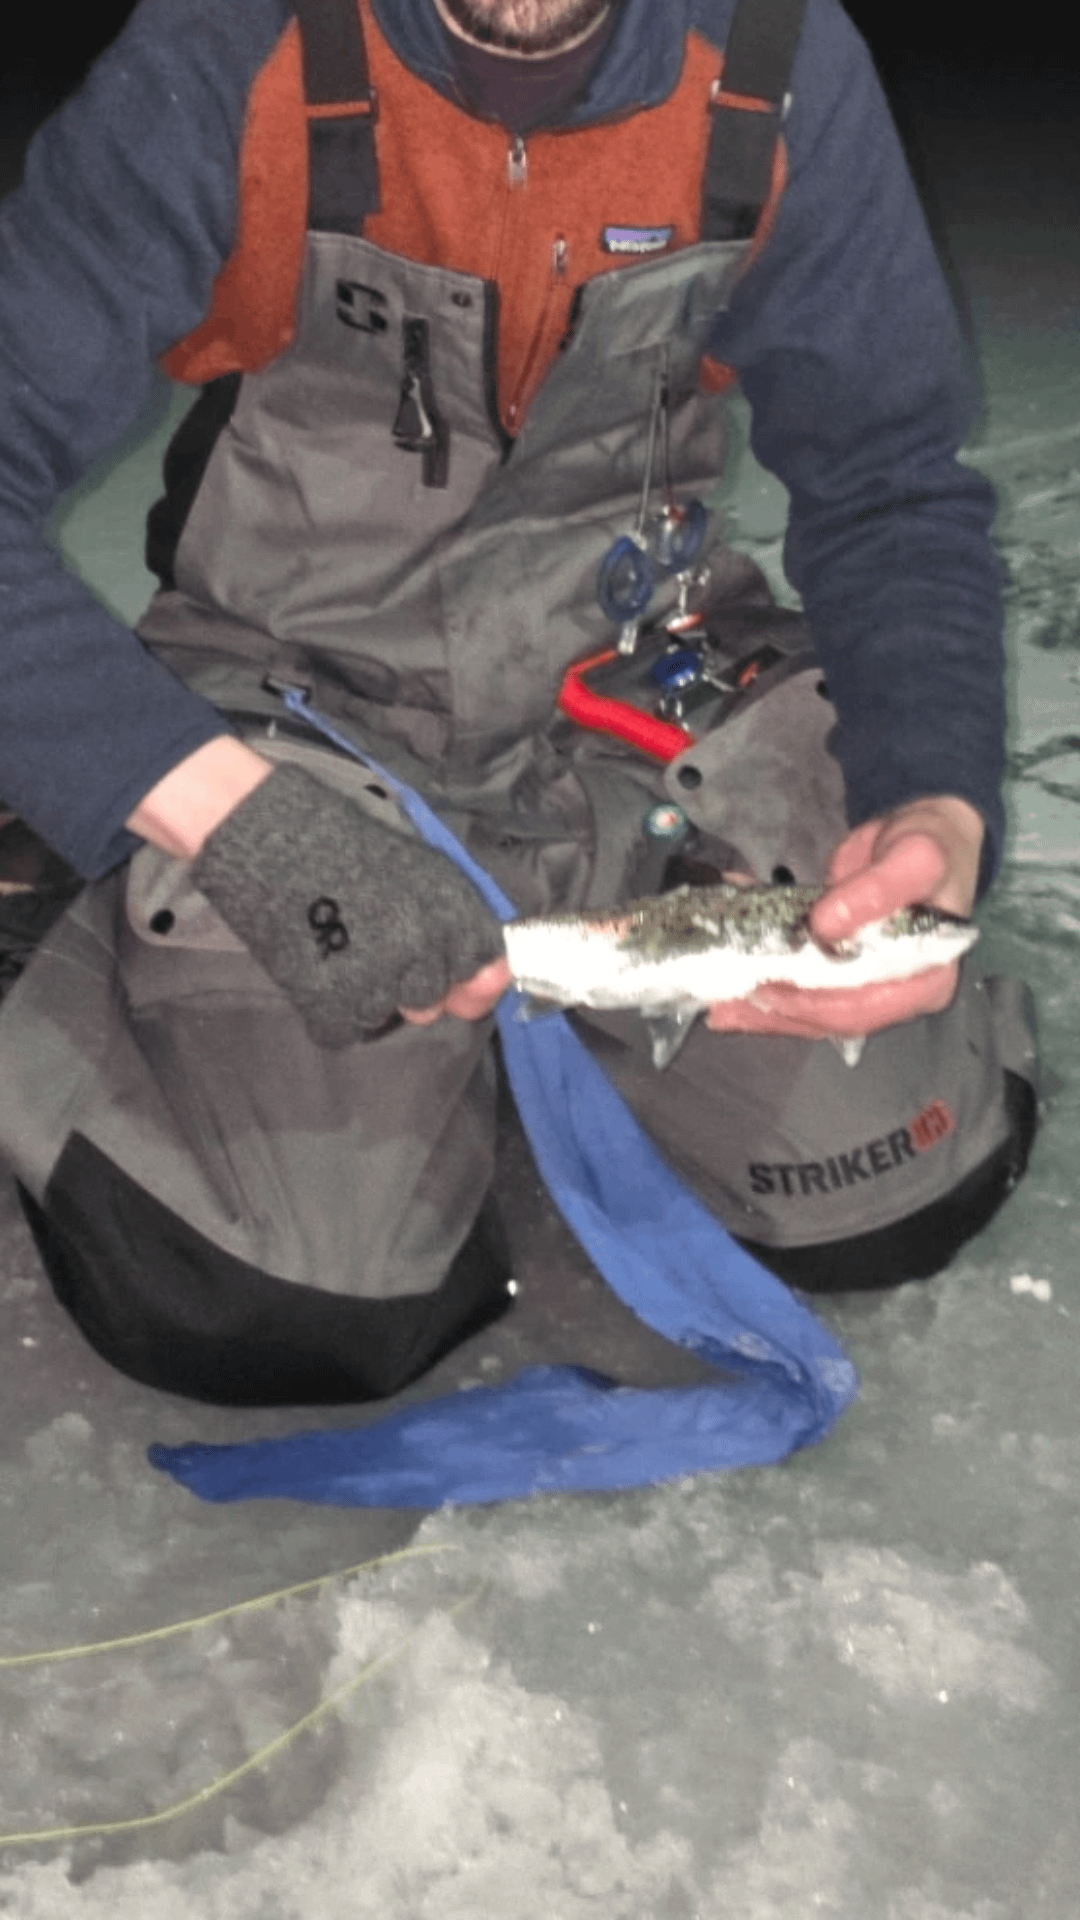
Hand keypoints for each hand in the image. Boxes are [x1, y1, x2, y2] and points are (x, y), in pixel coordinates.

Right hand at [191, 764, 505, 1046]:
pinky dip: (326, 1007)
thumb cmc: (347, 845)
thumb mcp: (422, 873)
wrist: (270, 839)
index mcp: (456, 918)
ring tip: (335, 945)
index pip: (483, 972)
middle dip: (406, 982)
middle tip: (368, 939)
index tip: (429, 949)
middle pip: (429, 1003)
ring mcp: (378, 986)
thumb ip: (462, 929)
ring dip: (363, 994)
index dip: (458, 968)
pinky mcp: (330, 1008)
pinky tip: (314, 963)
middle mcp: (426, 957)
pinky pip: (343, 1030)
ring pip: (383, 1016)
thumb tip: (493, 981)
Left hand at [704, 795, 983, 1041]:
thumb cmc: (932, 847)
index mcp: (927, 979)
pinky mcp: (843, 975)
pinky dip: (766, 991)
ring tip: (719, 1005)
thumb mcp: (916, 857)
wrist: (923, 834)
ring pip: (812, 1014)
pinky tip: (731, 991)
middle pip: (832, 1018)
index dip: (815, 1003)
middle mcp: (898, 994)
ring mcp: (869, 988)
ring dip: (763, 1011)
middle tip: (728, 1001)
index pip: (865, 1007)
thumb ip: (878, 890)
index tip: (772, 986)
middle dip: (778, 1011)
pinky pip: (804, 992)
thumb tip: (826, 927)